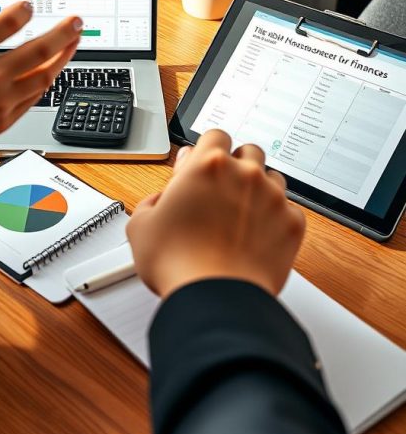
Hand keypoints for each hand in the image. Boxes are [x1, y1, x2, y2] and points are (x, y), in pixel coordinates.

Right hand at [0, 0, 81, 180]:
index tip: (29, 6)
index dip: (24, 11)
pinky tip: (49, 76)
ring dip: (63, 58)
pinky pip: (34, 99)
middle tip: (77, 22)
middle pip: (41, 48)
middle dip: (64, 32)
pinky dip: (46, 84)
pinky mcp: (0, 122)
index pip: (9, 22)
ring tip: (72, 46)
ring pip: (44, 76)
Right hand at [127, 130, 304, 298]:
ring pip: (273, 178)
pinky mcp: (291, 223)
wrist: (216, 298)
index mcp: (207, 165)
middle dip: (238, 165)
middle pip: (249, 150)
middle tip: (224, 189)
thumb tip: (161, 201)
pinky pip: (290, 211)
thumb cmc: (179, 264)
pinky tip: (260, 235)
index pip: (215, 135)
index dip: (208, 151)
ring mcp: (272, 197)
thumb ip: (152, 202)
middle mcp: (244, 174)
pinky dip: (277, 219)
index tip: (203, 166)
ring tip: (243, 214)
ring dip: (260, 189)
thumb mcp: (141, 226)